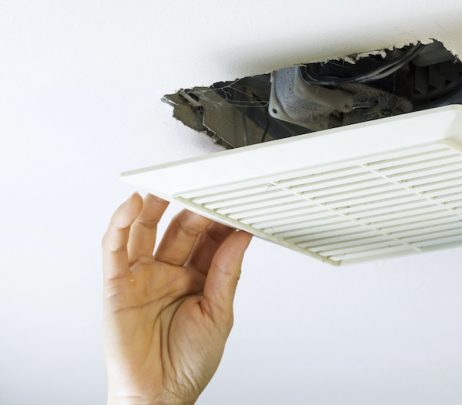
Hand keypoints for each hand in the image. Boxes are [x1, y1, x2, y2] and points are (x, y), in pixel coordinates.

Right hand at [102, 194, 251, 404]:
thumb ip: (227, 273)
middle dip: (194, 208)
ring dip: (156, 205)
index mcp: (198, 280)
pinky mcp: (117, 284)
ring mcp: (143, 276)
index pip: (210, 241)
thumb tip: (240, 237)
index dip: (221, 221)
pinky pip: (116, 248)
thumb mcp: (219, 314)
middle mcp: (170, 274)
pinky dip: (121, 224)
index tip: (236, 201)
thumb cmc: (188, 363)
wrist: (159, 396)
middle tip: (207, 187)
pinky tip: (134, 205)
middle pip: (181, 229)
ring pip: (147, 230)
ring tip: (170, 183)